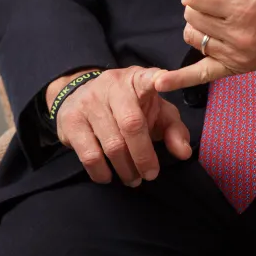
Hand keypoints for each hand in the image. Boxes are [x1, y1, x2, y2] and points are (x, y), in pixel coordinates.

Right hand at [45, 67, 191, 185]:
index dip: (157, 78)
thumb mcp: (156, 111)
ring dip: (125, 169)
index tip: (162, 82)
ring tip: (132, 179)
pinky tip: (108, 176)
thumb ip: (173, 129)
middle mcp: (112, 85)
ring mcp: (89, 101)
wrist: (82, 96)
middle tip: (150, 175)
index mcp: (137, 79)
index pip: (148, 76)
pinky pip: (89, 154)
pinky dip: (102, 172)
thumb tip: (184, 152)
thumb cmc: (130, 106)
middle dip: (144, 156)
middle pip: (132, 124)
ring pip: (112, 144)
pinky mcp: (71, 120)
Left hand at [154, 0, 255, 92]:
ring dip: (198, 24)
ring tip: (219, 18)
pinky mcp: (238, 68)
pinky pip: (202, 75)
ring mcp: (237, 55)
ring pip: (192, 36)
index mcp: (243, 6)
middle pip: (191, 15)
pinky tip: (159, 83)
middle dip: (200, 3)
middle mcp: (238, 34)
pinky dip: (179, 80)